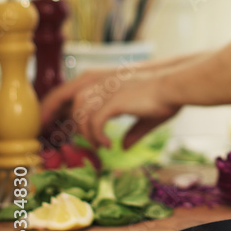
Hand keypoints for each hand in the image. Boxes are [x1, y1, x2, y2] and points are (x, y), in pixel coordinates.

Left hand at [40, 66, 181, 148]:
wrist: (178, 86)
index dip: (63, 105)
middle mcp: (105, 84)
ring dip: (85, 132)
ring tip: (97, 145)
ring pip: (80, 113)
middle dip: (56, 114)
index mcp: (111, 84)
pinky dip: (97, 136)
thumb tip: (124, 146)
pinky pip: (95, 123)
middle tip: (52, 134)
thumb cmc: (168, 99)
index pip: (77, 92)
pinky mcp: (114, 101)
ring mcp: (109, 91)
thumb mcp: (147, 117)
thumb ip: (133, 131)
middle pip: (69, 97)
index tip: (55, 121)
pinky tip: (108, 145)